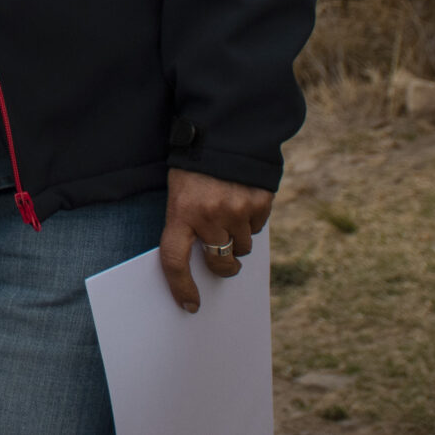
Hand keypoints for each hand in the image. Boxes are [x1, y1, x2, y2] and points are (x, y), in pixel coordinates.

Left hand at [160, 168, 274, 312]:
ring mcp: (237, 209)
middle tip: (221, 259)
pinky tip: (242, 199)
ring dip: (237, 238)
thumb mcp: (179, 191)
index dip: (181, 286)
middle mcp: (209, 215)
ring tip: (228, 212)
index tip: (190, 305)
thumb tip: (204, 260)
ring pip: (243, 246)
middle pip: (220, 261)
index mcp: (180, 212)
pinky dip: (252, 220)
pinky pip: (258, 227)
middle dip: (222, 264)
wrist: (223, 130)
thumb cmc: (194, 166)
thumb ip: (188, 222)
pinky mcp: (260, 202)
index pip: (174, 260)